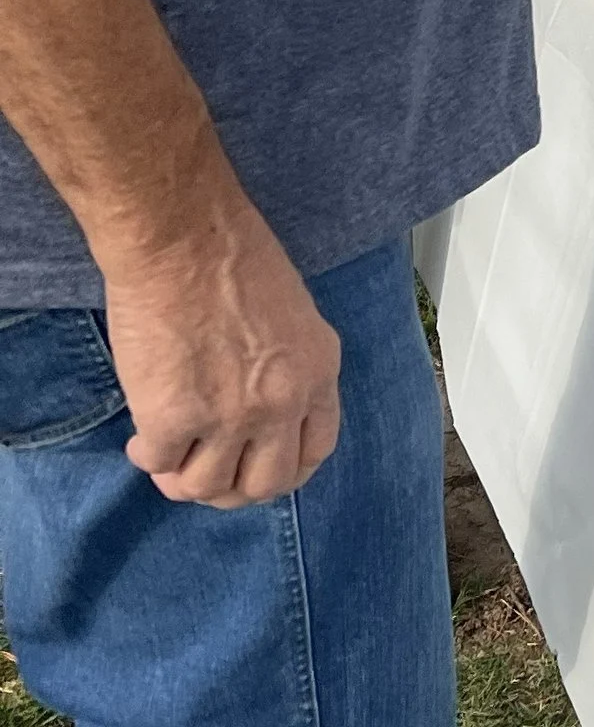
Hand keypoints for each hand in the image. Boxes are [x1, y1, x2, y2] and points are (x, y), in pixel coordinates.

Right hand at [105, 196, 341, 508]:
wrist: (183, 238)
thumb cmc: (234, 256)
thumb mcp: (293, 313)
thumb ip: (287, 366)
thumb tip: (262, 412)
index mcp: (318, 373)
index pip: (315, 452)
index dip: (283, 470)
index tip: (255, 467)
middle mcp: (281, 403)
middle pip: (264, 485)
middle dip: (233, 489)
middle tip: (206, 471)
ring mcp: (228, 417)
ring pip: (208, 487)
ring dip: (184, 480)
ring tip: (169, 456)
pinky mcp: (172, 418)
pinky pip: (159, 465)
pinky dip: (147, 458)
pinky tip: (140, 438)